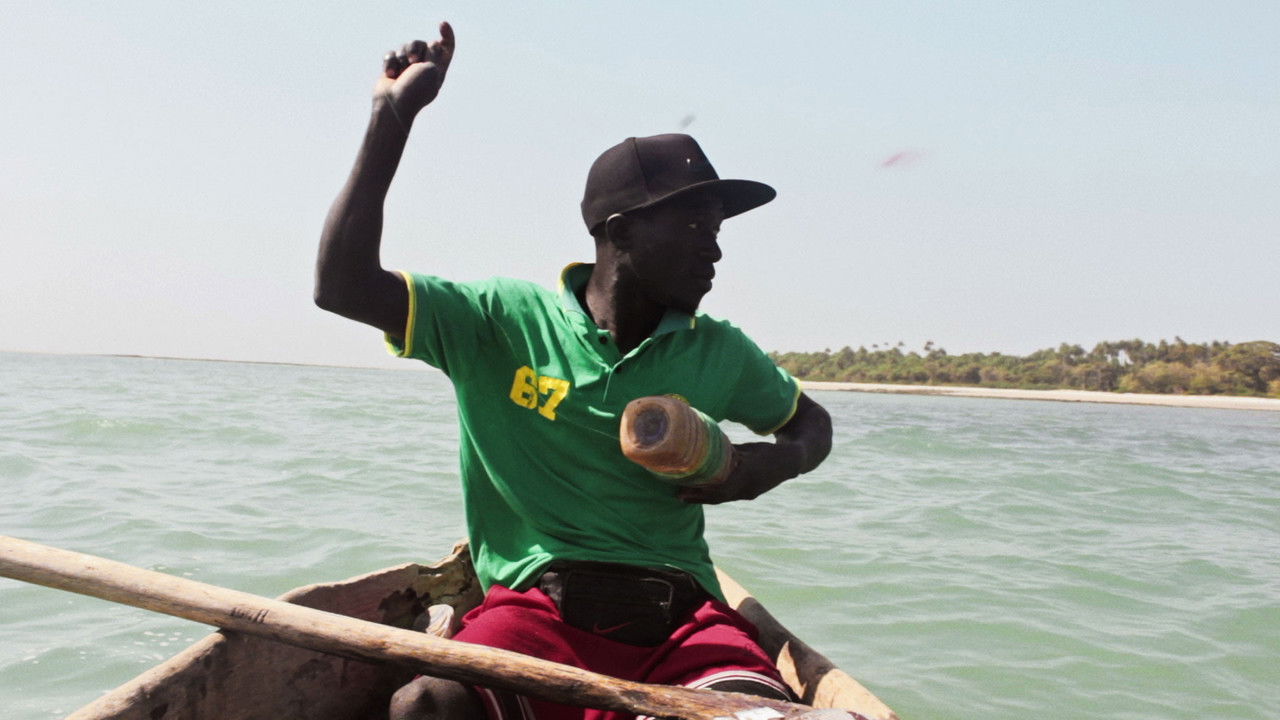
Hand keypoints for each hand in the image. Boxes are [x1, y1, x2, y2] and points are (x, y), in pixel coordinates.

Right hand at [375, 22, 455, 124]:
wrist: (393, 106)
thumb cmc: (415, 90)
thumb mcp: (431, 69)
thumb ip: (434, 53)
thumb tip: (434, 43)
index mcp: (438, 70)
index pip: (446, 49)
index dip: (447, 35)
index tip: (442, 24)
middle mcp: (424, 68)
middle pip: (423, 43)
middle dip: (416, 48)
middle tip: (414, 62)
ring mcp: (408, 68)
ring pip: (405, 46)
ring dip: (402, 56)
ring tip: (401, 72)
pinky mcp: (393, 68)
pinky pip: (391, 54)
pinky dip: (390, 63)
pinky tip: (390, 75)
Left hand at [678, 442, 794, 504]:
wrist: (790, 462)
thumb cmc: (767, 451)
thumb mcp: (748, 449)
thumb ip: (729, 452)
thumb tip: (706, 446)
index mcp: (748, 474)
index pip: (721, 486)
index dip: (703, 489)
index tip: (686, 486)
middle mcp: (748, 488)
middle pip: (719, 496)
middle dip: (698, 496)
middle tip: (679, 494)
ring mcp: (749, 493)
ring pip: (722, 499)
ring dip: (703, 498)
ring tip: (685, 496)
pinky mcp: (749, 494)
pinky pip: (728, 497)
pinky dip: (714, 496)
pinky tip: (702, 494)